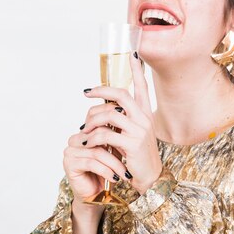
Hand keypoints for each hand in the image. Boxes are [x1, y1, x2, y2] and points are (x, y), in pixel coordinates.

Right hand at [63, 122, 128, 200]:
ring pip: (97, 152)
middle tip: (130, 157)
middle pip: (99, 138)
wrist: (97, 195)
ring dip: (114, 164)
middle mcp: (74, 140)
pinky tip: (115, 178)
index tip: (132, 143)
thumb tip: (128, 121)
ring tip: (125, 173)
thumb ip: (115, 137)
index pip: (101, 126)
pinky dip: (106, 171)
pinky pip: (91, 163)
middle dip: (117, 148)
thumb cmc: (106, 172)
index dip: (117, 136)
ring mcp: (70, 152)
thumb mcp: (114, 152)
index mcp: (84, 133)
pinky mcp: (69, 164)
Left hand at [80, 52, 162, 194]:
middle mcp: (144, 118)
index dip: (137, 70)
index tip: (133, 54)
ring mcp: (139, 130)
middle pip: (121, 94)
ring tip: (84, 129)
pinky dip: (93, 137)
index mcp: (145, 114)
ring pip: (109, 114)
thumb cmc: (137, 157)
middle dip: (102, 90)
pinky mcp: (132, 144)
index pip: (142, 86)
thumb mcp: (132, 134)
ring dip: (92, 120)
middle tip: (86, 93)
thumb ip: (122, 120)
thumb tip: (104, 108)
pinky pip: (106, 134)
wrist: (150, 179)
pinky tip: (87, 142)